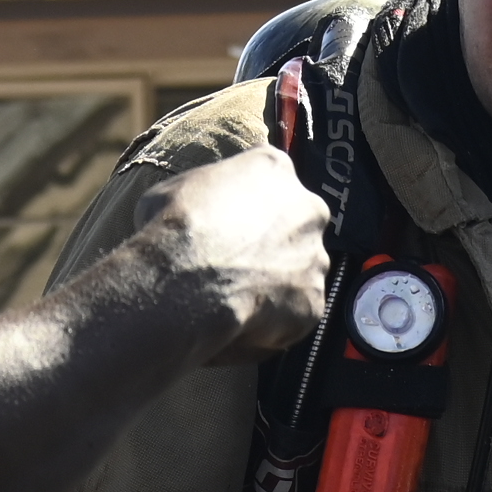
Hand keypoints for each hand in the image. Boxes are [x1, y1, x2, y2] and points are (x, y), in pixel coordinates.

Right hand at [130, 148, 332, 358]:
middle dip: (272, 242)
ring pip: (299, 271)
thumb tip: (199, 211)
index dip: (246, 204)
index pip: (269, 180)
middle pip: (295, 224)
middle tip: (235, 262)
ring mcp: (316, 258)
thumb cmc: (175, 228)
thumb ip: (205, 196)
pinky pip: (294, 312)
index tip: (226, 222)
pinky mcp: (314, 303)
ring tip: (234, 298)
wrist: (186, 283)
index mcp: (275, 168)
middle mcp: (309, 209)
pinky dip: (273, 320)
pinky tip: (241, 323)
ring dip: (274, 282)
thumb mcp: (175, 189)